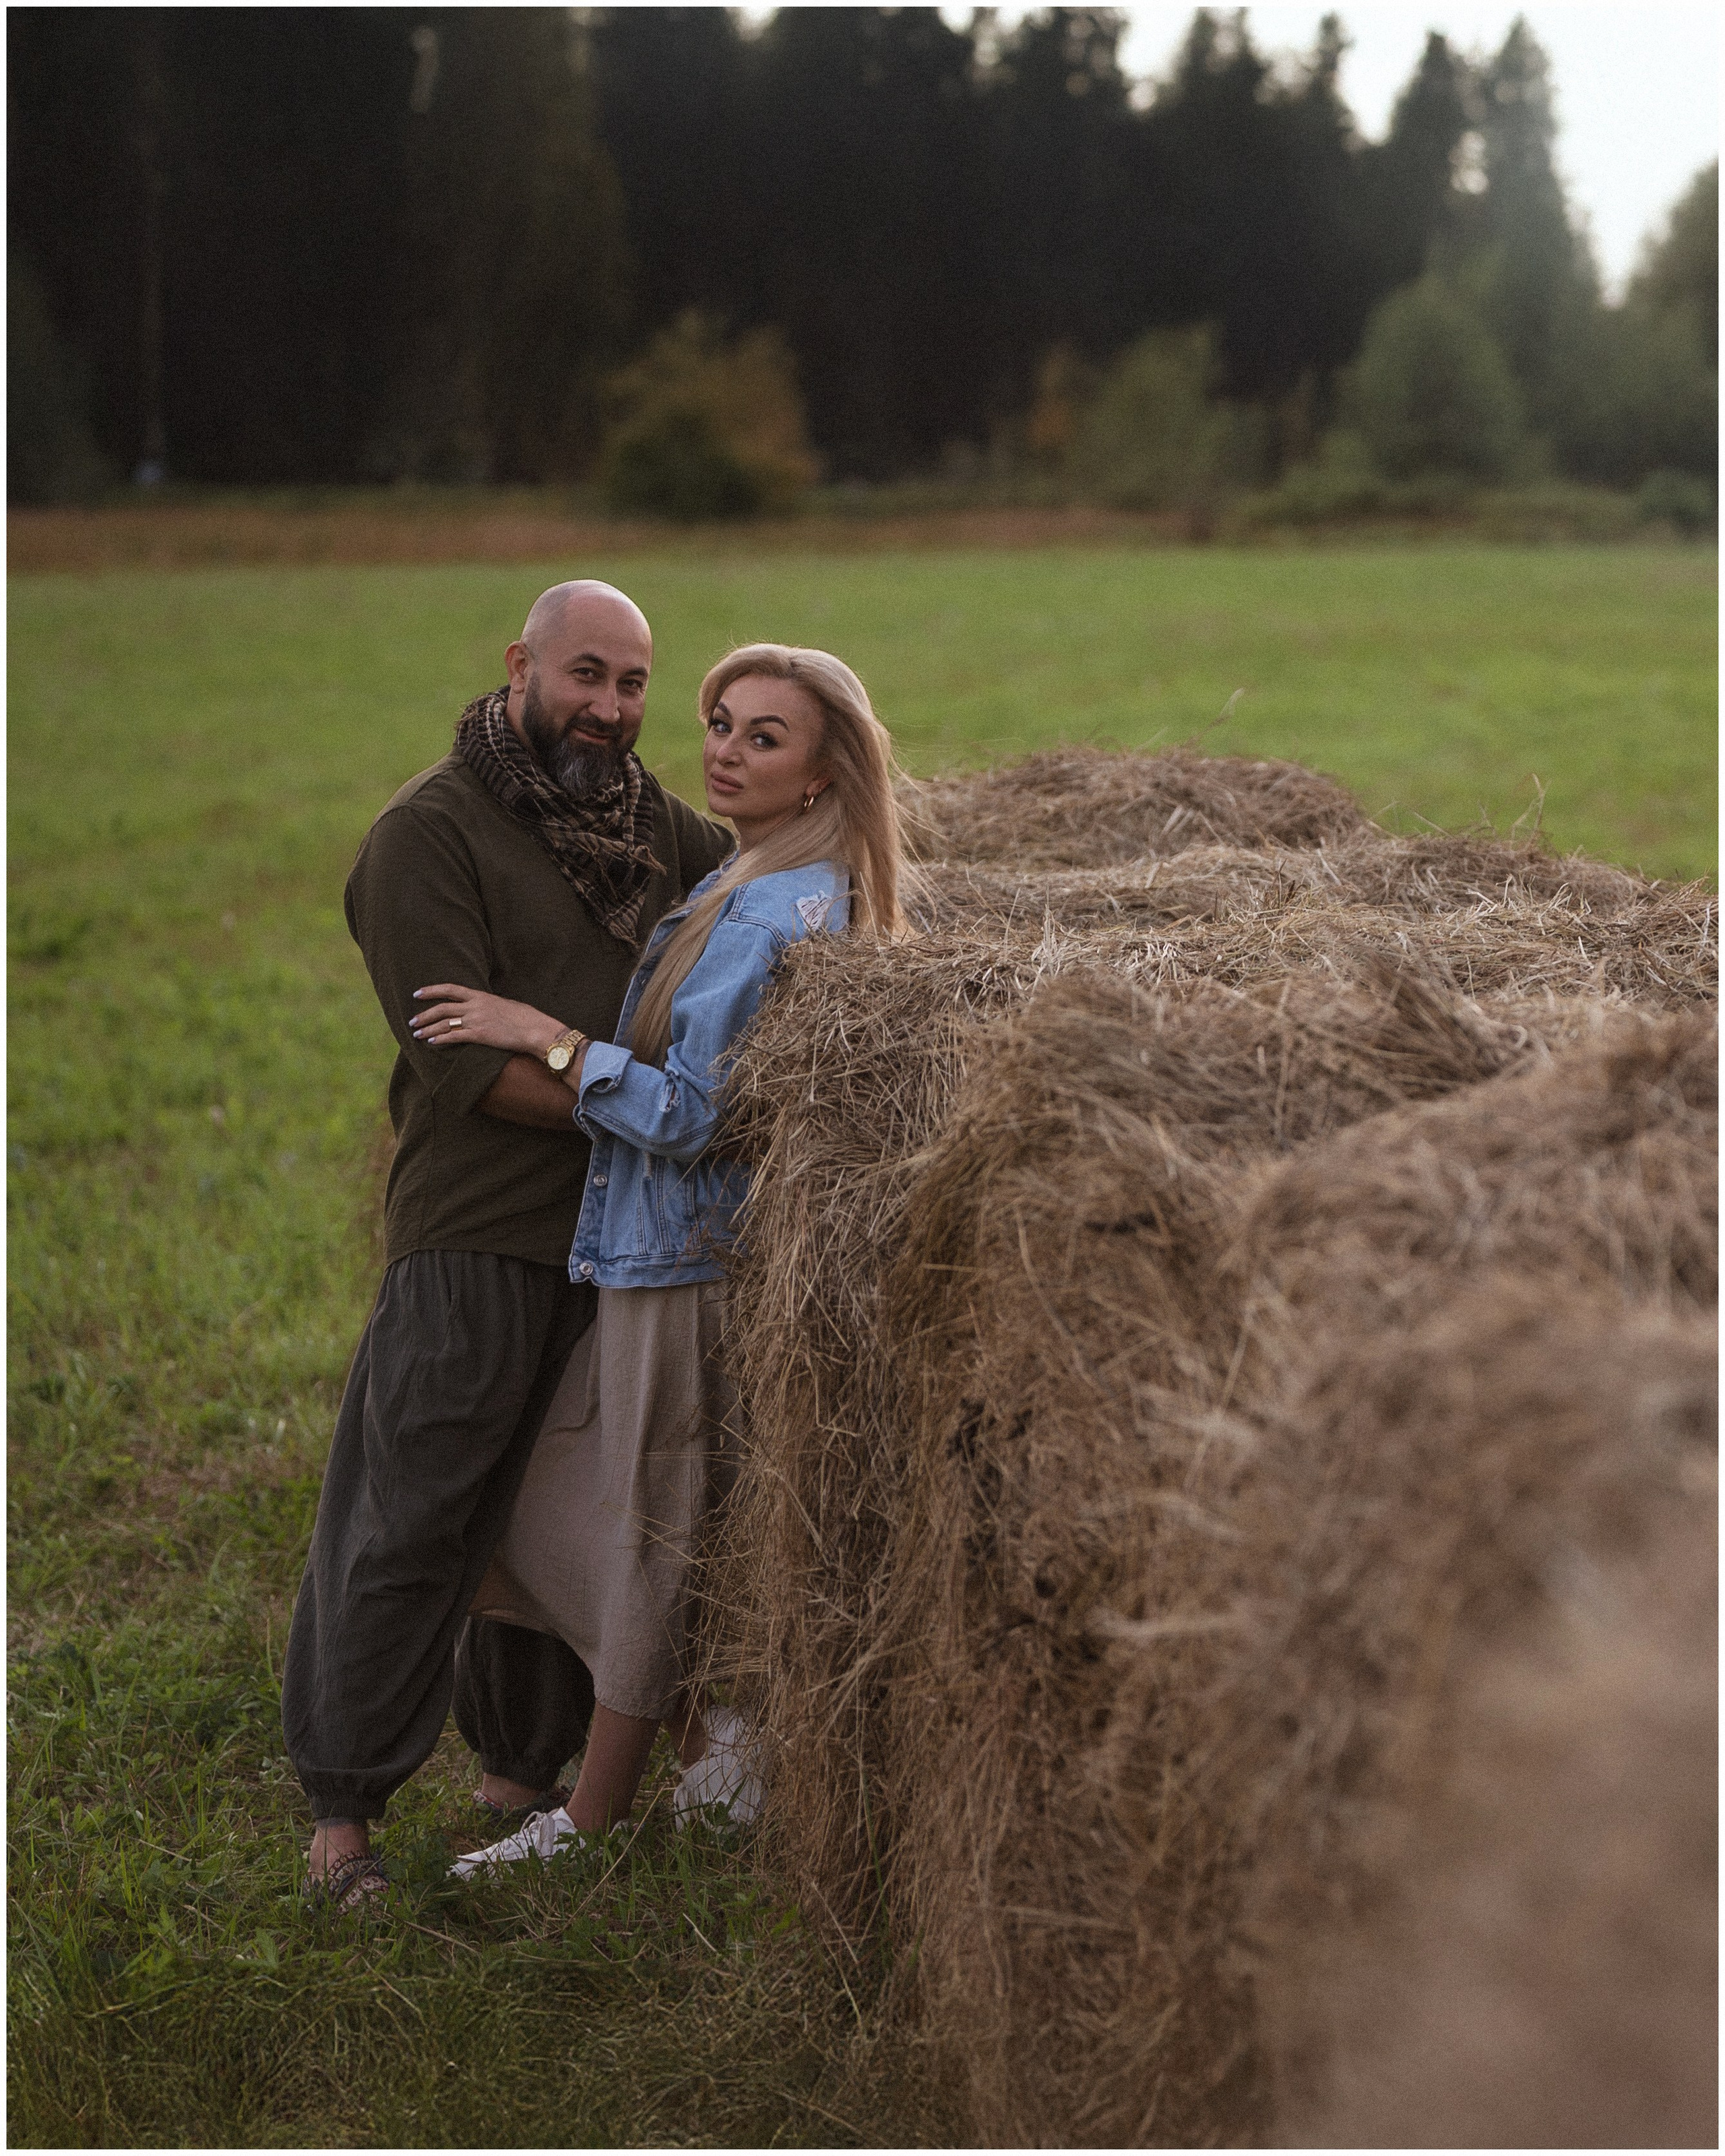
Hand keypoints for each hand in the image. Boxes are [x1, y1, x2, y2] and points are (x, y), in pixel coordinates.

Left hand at [410, 984, 564, 1056]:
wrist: (535, 1029)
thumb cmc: (526, 1017)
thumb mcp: (505, 1004)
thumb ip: (490, 1004)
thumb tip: (484, 1007)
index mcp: (481, 996)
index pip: (450, 989)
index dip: (431, 990)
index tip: (417, 993)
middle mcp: (475, 1006)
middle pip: (442, 1008)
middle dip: (424, 1014)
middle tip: (412, 1021)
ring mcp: (476, 1020)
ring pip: (445, 1023)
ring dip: (428, 1029)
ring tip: (417, 1034)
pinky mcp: (480, 1035)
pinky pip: (455, 1036)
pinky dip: (441, 1039)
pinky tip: (432, 1042)